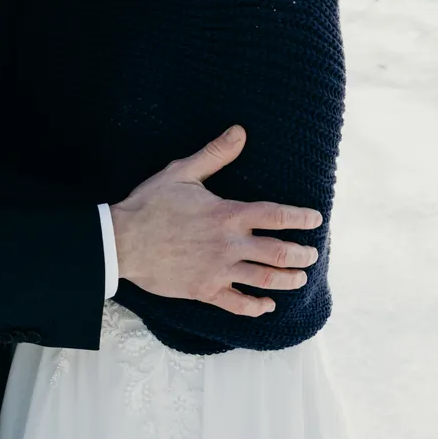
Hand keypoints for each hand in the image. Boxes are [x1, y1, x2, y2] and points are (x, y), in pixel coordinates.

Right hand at [110, 125, 321, 317]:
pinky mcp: (204, 290)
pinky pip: (238, 304)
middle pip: (280, 252)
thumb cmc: (150, 204)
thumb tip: (240, 132)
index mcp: (228, 214)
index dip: (302, 218)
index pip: (277, 215)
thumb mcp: (181, 172)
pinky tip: (268, 305)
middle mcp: (229, 244)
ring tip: (300, 278)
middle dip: (302, 255)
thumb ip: (214, 154)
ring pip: (266, 280)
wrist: (122, 241)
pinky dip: (257, 307)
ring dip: (289, 280)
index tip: (316, 219)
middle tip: (311, 254)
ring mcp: (219, 270)